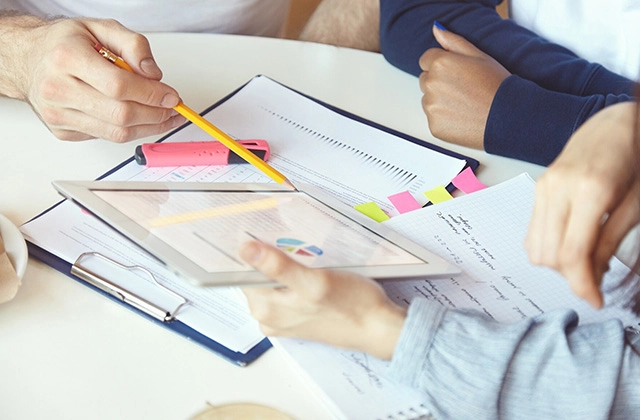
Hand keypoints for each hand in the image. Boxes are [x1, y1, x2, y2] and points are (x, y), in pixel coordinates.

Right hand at [8, 17, 184, 141]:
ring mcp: (59, 114)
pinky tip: (137, 117)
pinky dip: (129, 129)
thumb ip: (133, 45)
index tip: (171, 96)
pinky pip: (107, 137)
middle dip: (155, 114)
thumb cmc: (64, 44)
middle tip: (172, 108)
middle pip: (120, 114)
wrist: (27, 60)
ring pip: (116, 133)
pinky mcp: (63, 131)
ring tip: (163, 116)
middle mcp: (58, 89)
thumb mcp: (101, 28)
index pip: (119, 86)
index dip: (152, 94)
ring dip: (148, 127)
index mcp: (67, 58)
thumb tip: (154, 75)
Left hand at [239, 241, 406, 359]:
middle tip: (295, 244)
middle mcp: (268, 317)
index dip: (253, 249)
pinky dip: (295, 277)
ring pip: (273, 282)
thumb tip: (246, 249)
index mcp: (265, 308)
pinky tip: (312, 270)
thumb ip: (278, 267)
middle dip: (272, 257)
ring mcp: (282, 319)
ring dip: (285, 266)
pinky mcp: (297, 317)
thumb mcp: (315, 281)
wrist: (378, 328)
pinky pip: (287, 290)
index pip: (242, 271)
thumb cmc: (352, 305)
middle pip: (257, 276)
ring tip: (307, 257)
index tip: (264, 232)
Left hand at [418, 23, 509, 147]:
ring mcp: (431, 106)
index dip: (442, 66)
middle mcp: (431, 83)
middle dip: (439, 82)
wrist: (507, 117)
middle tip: (464, 89)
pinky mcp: (433, 125)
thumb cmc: (496, 85)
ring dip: (440, 101)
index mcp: (440, 63)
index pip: (426, 60)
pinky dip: (444, 118)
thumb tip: (436, 29)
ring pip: (428, 100)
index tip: (457, 73)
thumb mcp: (479, 55)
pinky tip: (462, 117)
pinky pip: (433, 118)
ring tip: (465, 103)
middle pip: (425, 80)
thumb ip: (453, 41)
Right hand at [525, 102, 639, 307]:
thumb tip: (592, 277)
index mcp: (590, 191)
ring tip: (584, 260)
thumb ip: (611, 242)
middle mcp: (559, 190)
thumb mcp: (636, 204)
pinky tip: (570, 243)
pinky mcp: (537, 188)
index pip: (573, 253)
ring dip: (557, 264)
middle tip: (595, 279)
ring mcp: (543, 188)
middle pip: (549, 255)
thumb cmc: (634, 159)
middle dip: (570, 276)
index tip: (596, 300)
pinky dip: (548, 247)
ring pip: (534, 247)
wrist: (615, 123)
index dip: (582, 285)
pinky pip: (532, 231)